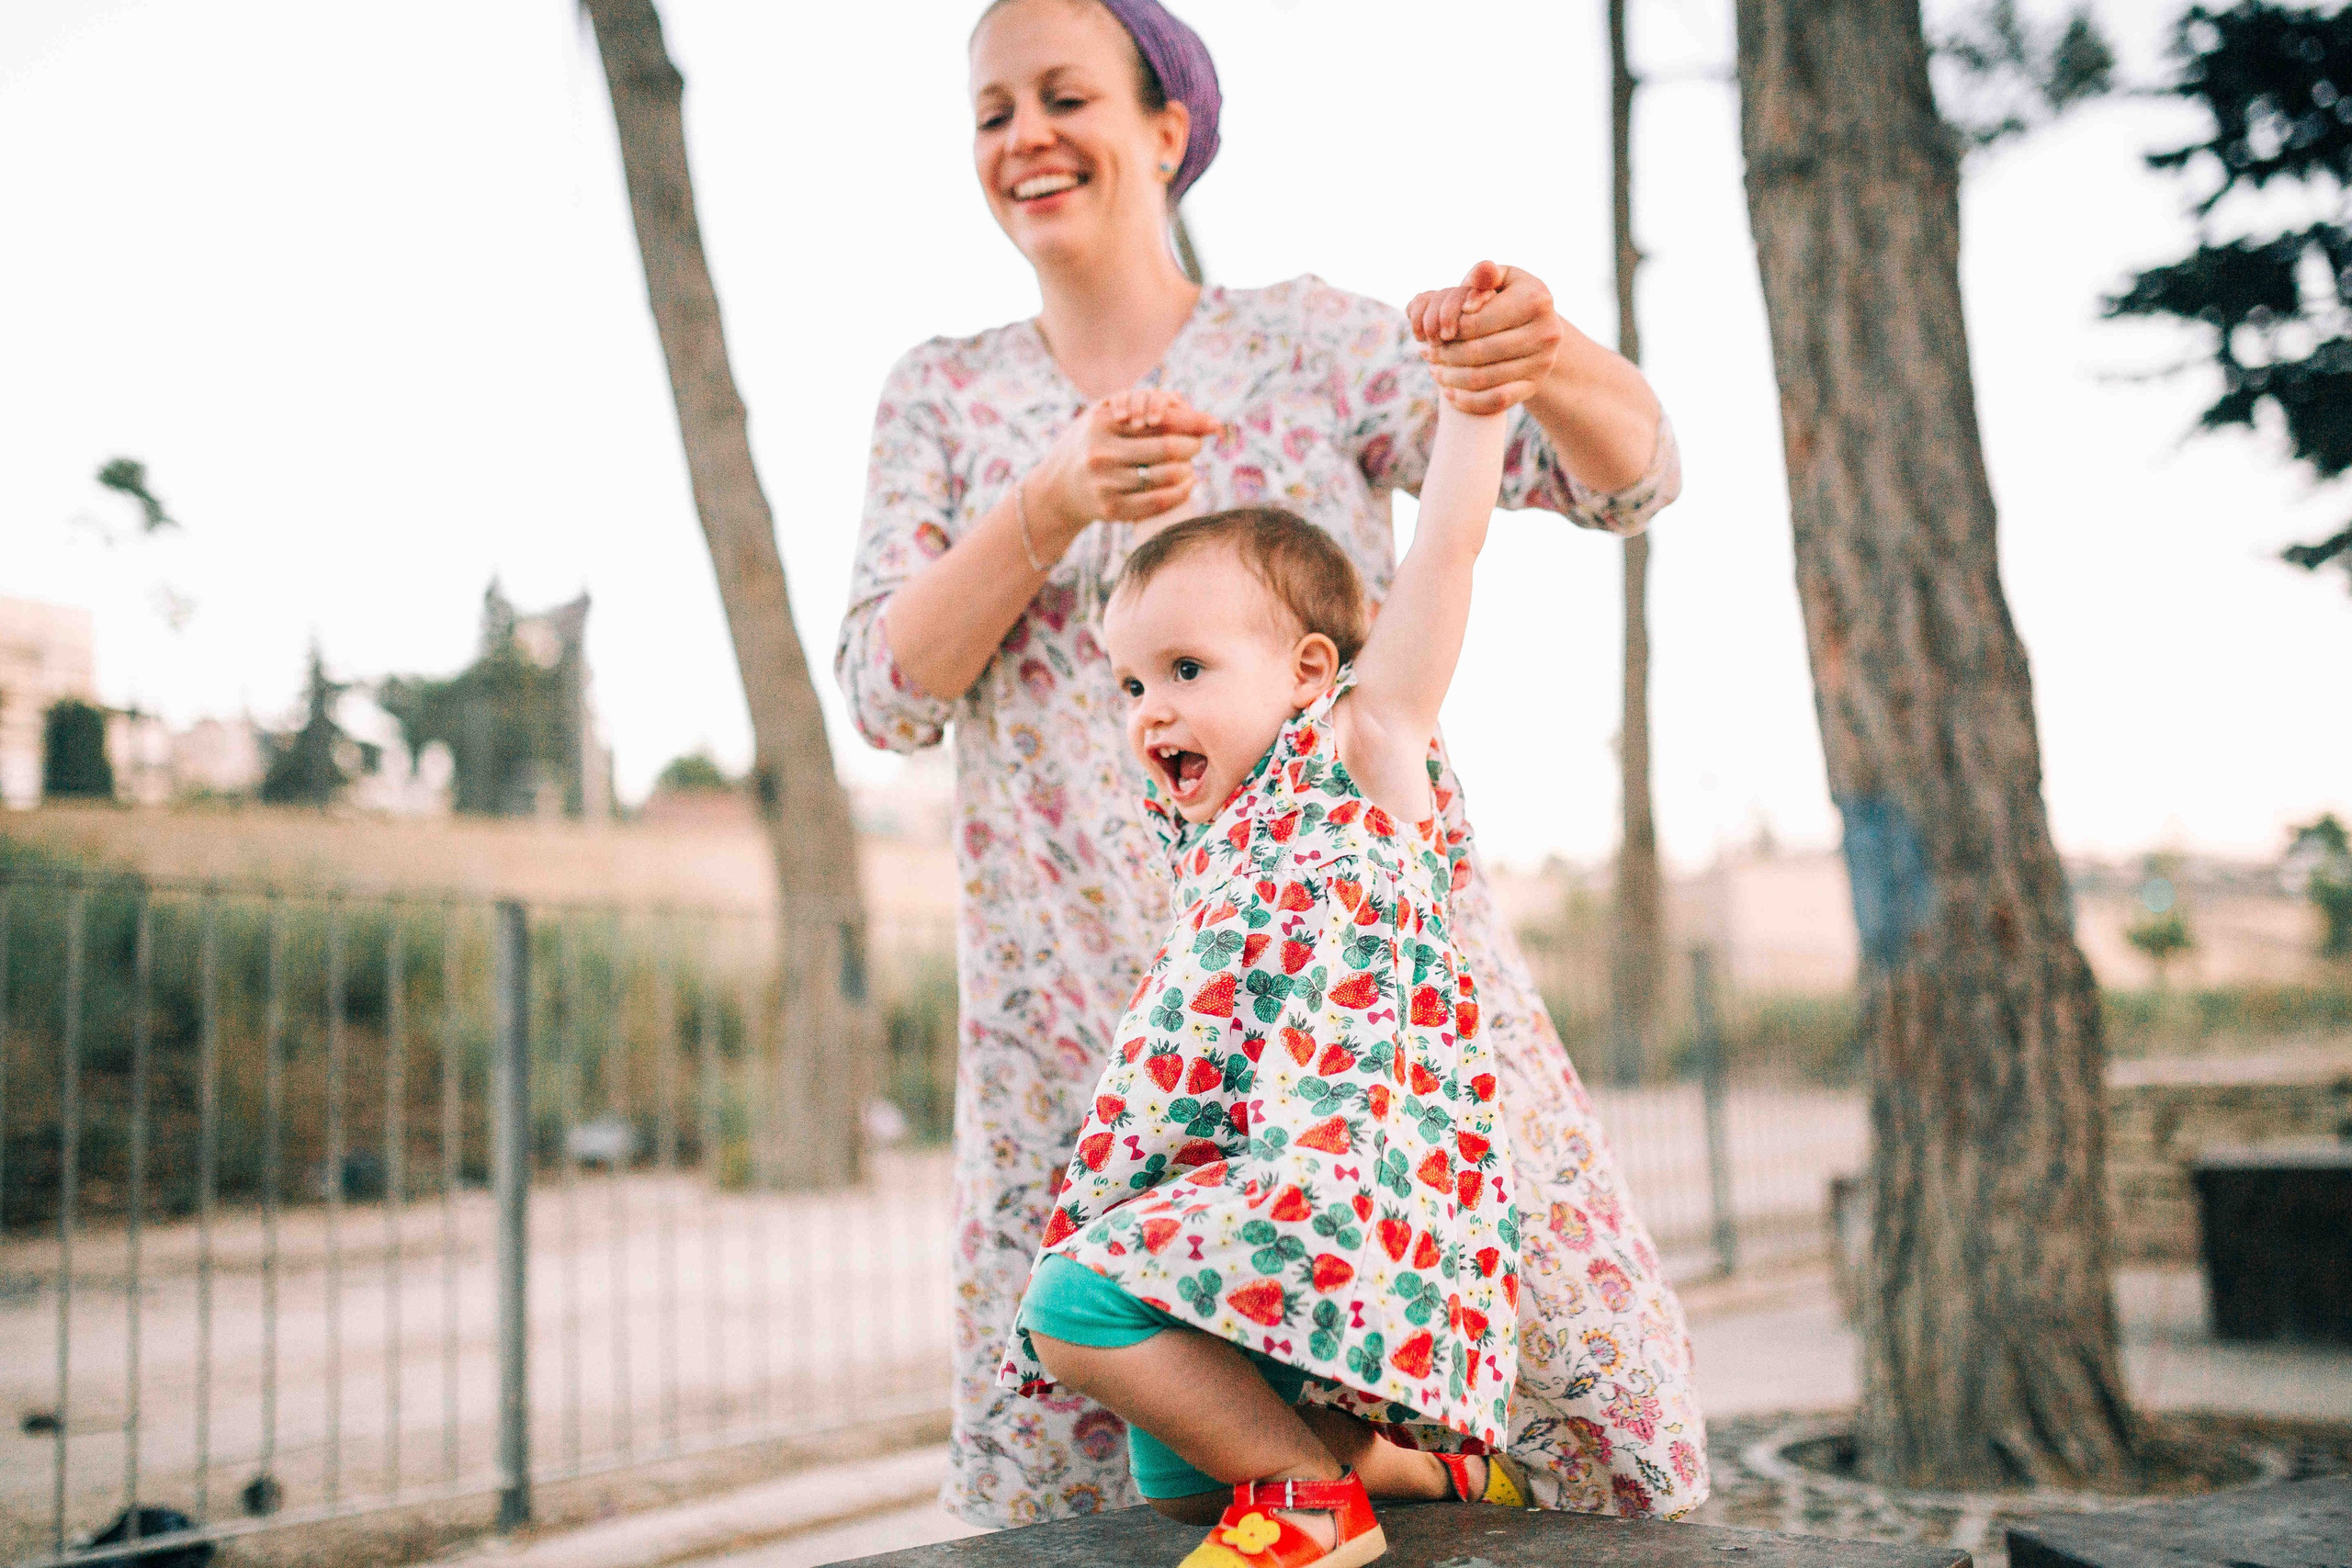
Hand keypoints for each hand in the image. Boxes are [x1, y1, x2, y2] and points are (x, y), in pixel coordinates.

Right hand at [1031, 389, 1221, 544]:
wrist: (1056, 490)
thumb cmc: (1089, 444)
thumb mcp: (1101, 416)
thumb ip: (1135, 403)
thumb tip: (1182, 401)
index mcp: (1101, 424)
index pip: (1159, 420)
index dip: (1192, 422)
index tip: (1214, 424)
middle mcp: (1102, 453)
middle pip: (1168, 448)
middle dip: (1192, 446)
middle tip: (1199, 445)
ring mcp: (1106, 484)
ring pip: (1166, 476)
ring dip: (1187, 470)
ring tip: (1190, 466)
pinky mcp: (1112, 509)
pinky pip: (1159, 501)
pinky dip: (1180, 493)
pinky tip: (1187, 484)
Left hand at [1407, 260, 1565, 413]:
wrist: (1537, 327)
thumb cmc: (1509, 297)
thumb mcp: (1500, 279)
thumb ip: (1484, 275)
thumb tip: (1480, 275)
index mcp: (1536, 299)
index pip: (1476, 321)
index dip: (1448, 328)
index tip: (1435, 331)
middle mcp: (1546, 332)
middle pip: (1477, 352)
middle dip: (1444, 354)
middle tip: (1426, 354)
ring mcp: (1542, 362)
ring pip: (1483, 379)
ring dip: (1450, 377)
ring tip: (1434, 369)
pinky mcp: (1534, 386)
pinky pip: (1496, 401)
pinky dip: (1467, 401)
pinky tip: (1449, 392)